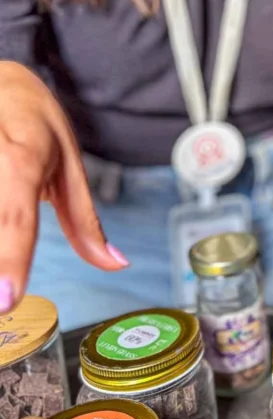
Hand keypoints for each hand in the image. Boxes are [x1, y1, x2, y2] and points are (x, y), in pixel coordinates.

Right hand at [0, 62, 127, 313]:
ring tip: (4, 267)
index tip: (5, 300)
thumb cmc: (30, 118)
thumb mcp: (67, 161)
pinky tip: (0, 251)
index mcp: (23, 155)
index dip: (10, 258)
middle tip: (3, 296)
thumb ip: (83, 218)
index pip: (15, 213)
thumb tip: (115, 263)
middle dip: (1, 257)